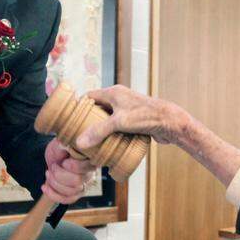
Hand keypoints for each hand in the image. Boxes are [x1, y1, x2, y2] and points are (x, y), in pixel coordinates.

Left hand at [44, 137, 95, 203]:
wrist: (55, 157)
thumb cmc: (60, 148)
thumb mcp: (60, 142)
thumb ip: (64, 144)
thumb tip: (65, 145)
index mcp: (90, 159)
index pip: (87, 168)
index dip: (73, 167)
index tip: (64, 162)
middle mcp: (90, 173)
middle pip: (77, 181)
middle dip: (59, 175)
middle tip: (52, 167)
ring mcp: (84, 185)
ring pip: (71, 191)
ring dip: (54, 183)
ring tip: (47, 173)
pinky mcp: (76, 194)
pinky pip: (67, 200)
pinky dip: (53, 195)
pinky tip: (45, 187)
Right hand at [74, 86, 189, 152]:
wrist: (171, 123)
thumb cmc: (147, 116)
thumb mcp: (119, 122)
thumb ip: (99, 131)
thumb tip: (80, 142)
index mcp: (113, 93)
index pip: (89, 96)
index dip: (78, 106)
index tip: (69, 119)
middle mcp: (120, 99)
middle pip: (97, 109)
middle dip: (88, 121)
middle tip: (77, 134)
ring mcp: (127, 111)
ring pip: (108, 120)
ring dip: (100, 130)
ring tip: (89, 142)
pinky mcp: (134, 122)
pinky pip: (118, 128)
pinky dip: (111, 135)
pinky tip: (106, 145)